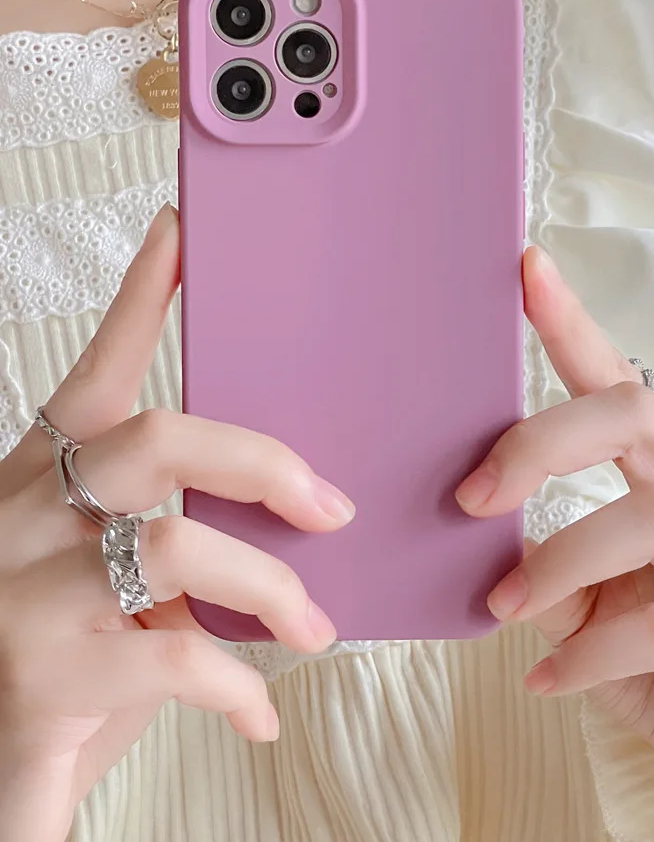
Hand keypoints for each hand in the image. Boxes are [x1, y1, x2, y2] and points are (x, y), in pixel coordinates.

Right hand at [0, 207, 353, 841]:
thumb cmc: (68, 649)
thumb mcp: (120, 577)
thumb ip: (184, 534)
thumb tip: (307, 510)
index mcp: (46, 476)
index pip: (100, 367)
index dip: (144, 295)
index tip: (186, 230)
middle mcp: (28, 515)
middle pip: (162, 439)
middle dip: (265, 464)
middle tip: (333, 507)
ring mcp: (29, 592)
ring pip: (180, 545)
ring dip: (270, 589)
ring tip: (314, 628)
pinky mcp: (45, 675)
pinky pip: (180, 660)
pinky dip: (239, 689)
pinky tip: (260, 714)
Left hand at [457, 247, 653, 817]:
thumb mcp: (595, 600)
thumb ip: (548, 560)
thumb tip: (475, 536)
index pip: (622, 382)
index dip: (572, 325)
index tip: (524, 270)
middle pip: (637, 415)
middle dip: (541, 444)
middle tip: (473, 499)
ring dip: (559, 560)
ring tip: (504, 607)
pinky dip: (589, 652)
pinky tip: (545, 678)